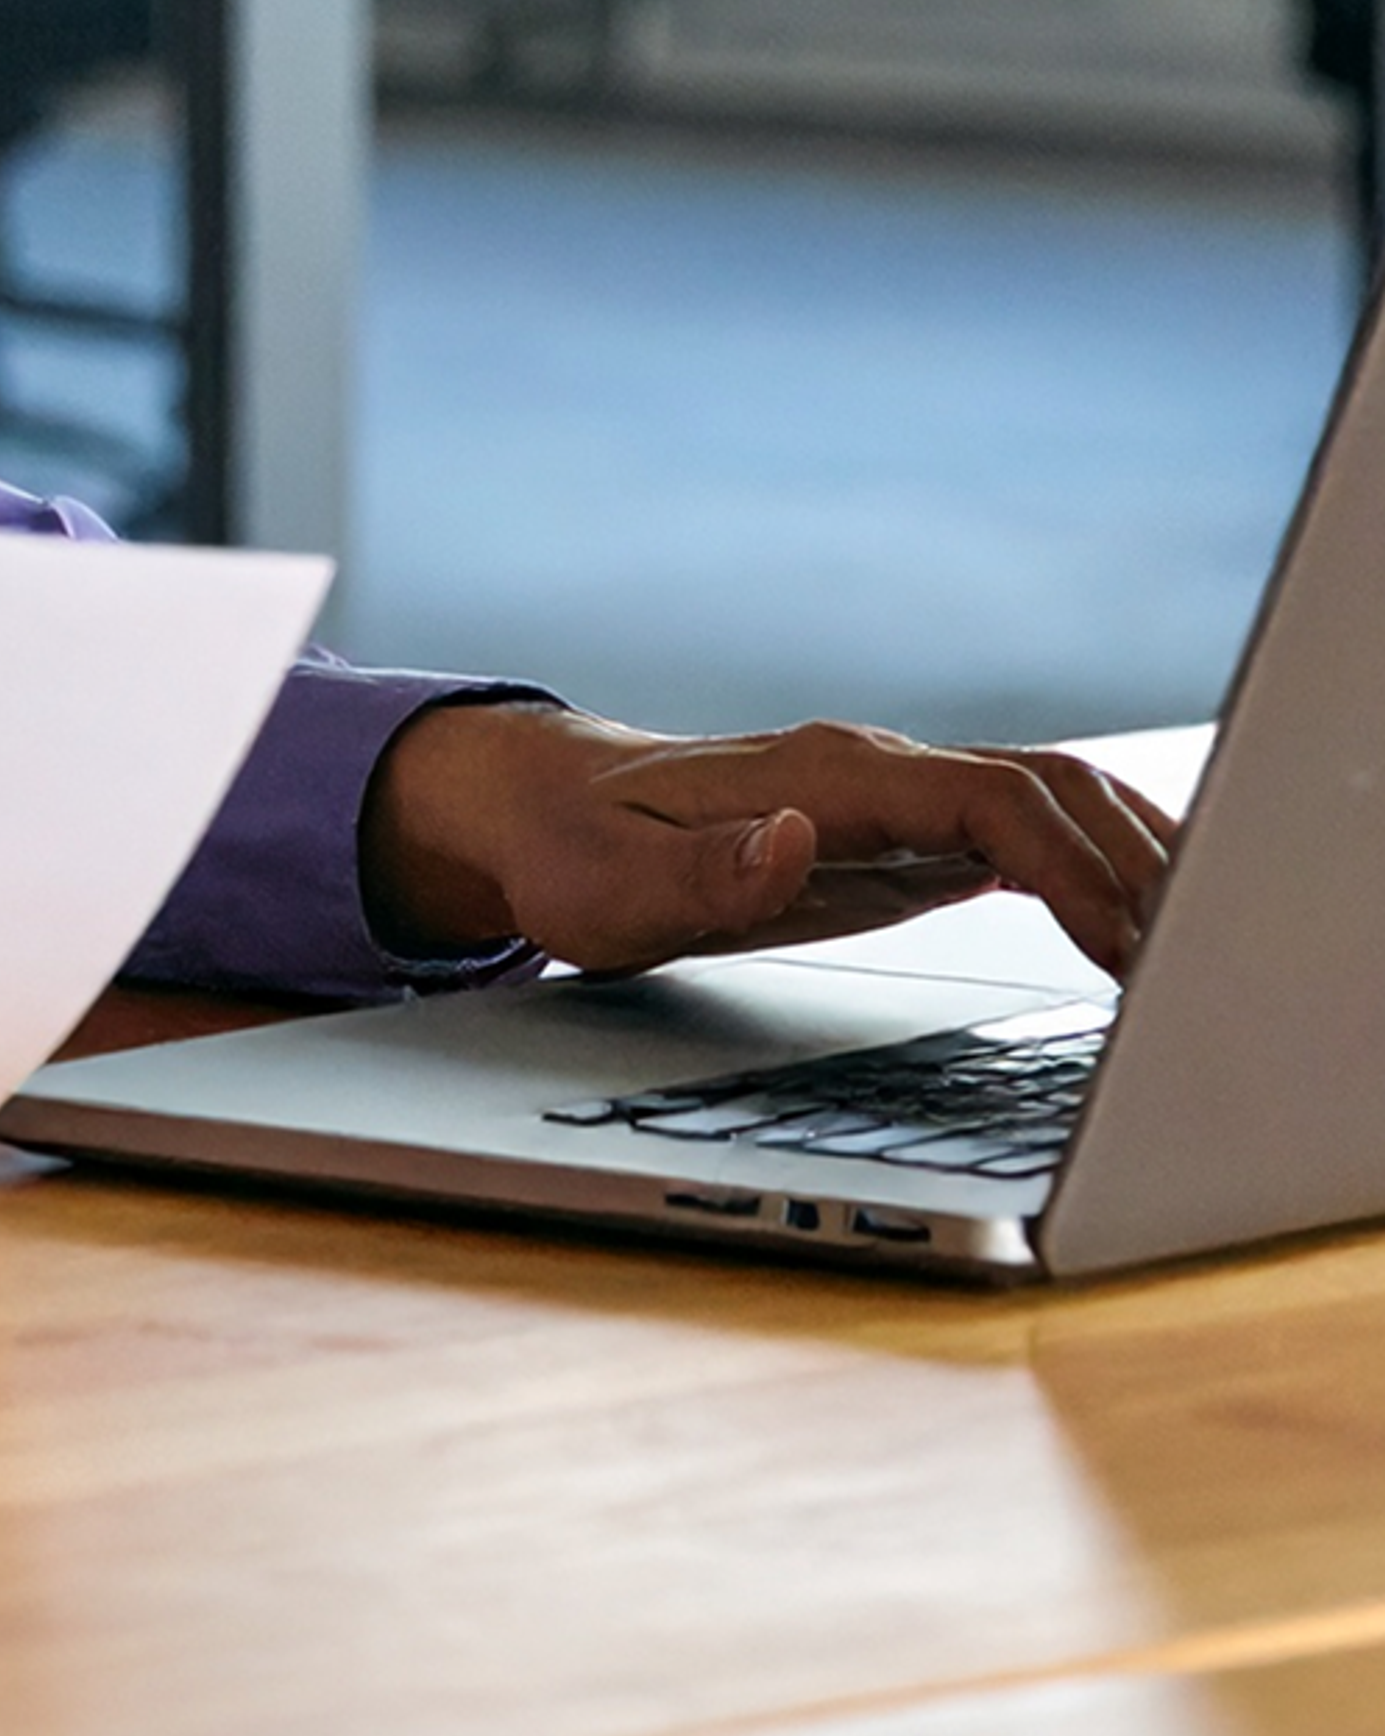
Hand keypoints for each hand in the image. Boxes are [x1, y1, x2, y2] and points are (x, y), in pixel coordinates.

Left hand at [359, 703, 1175, 981]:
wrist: (536, 812)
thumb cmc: (569, 854)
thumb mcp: (605, 887)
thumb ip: (701, 872)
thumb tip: (797, 839)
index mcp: (820, 775)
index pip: (986, 802)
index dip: (1070, 867)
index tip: (1127, 943)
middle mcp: (869, 773)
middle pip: (1045, 788)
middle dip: (1135, 861)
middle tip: (1199, 961)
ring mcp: (890, 799)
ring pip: (1048, 798)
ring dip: (1132, 855)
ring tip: (1198, 942)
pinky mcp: (895, 837)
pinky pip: (1022, 832)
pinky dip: (1096, 866)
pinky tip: (1140, 924)